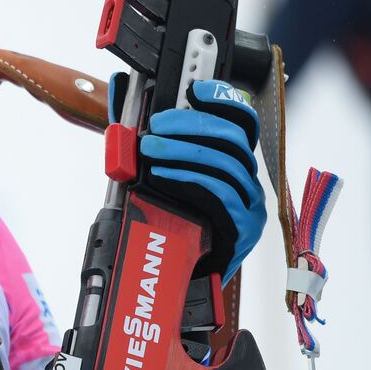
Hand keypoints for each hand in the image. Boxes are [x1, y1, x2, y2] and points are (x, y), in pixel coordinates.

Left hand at [110, 74, 265, 283]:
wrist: (180, 280)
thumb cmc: (170, 227)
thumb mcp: (155, 176)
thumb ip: (143, 138)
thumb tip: (120, 96)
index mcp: (233, 164)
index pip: (240, 121)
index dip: (223, 99)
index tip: (195, 89)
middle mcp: (248, 181)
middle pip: (232, 137)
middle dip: (191, 124)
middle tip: (156, 126)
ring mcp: (250, 205)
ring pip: (226, 163)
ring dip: (183, 151)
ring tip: (150, 148)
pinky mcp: (244, 228)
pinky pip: (220, 194)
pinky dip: (189, 179)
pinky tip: (163, 175)